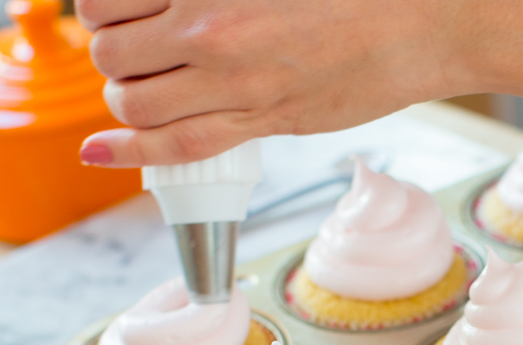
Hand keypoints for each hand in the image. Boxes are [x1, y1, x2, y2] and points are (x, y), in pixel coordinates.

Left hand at [77, 0, 464, 166]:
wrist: (423, 22)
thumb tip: (183, 7)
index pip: (102, 2)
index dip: (99, 14)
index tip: (117, 19)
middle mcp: (211, 27)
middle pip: (112, 55)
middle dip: (115, 60)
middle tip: (141, 59)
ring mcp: (236, 80)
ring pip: (136, 104)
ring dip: (129, 103)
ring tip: (150, 94)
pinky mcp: (265, 119)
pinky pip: (179, 145)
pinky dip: (131, 152)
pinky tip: (99, 152)